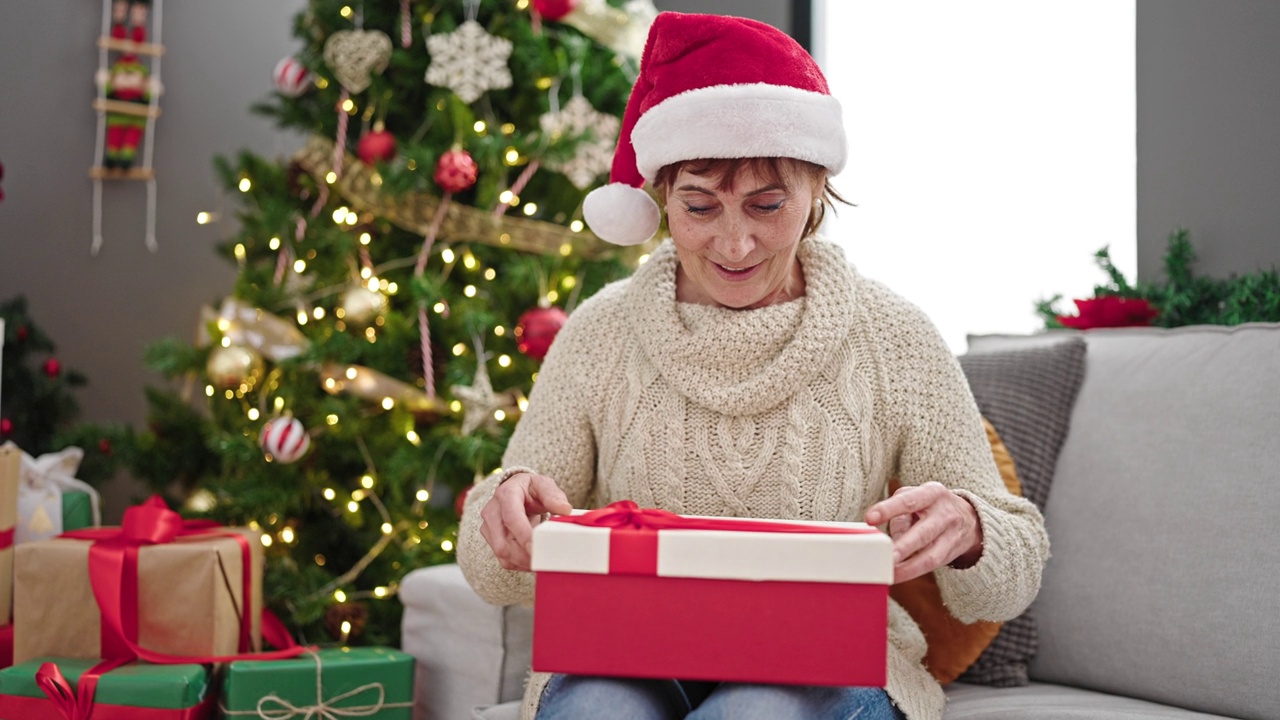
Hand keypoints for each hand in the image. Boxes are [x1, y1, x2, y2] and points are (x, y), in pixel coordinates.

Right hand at [478, 472, 572, 571]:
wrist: (518, 491)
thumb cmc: (531, 489)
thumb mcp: (544, 485)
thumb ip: (554, 496)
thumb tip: (565, 510)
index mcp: (506, 494)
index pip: (511, 518)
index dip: (524, 536)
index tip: (539, 549)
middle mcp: (492, 511)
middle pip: (502, 543)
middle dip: (525, 556)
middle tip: (546, 560)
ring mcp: (489, 528)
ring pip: (503, 554)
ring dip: (524, 562)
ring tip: (544, 562)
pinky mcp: (492, 540)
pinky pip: (504, 560)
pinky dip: (521, 564)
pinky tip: (535, 561)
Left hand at [864, 481, 982, 583]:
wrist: (969, 518)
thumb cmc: (930, 506)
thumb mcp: (916, 497)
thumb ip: (898, 514)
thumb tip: (884, 539)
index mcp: (931, 493)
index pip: (908, 501)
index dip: (888, 509)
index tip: (869, 518)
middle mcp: (944, 514)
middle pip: (923, 533)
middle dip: (903, 547)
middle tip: (885, 557)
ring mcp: (950, 536)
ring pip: (930, 556)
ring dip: (907, 568)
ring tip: (888, 573)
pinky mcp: (950, 554)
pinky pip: (930, 566)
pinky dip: (911, 572)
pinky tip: (896, 576)